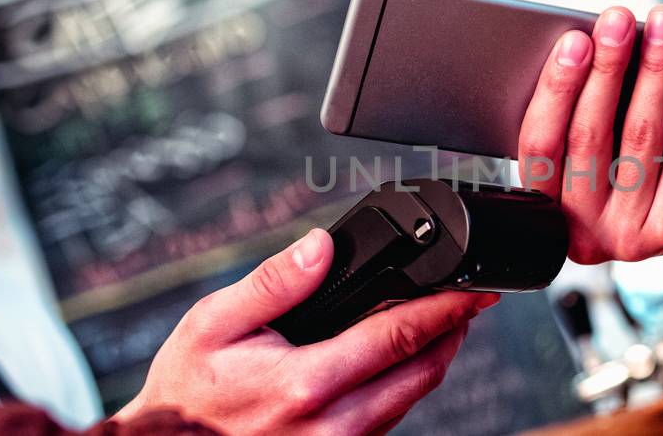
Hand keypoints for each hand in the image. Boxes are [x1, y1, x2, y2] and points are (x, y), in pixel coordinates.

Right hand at [116, 229, 496, 433]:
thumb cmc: (186, 393)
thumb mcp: (212, 323)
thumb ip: (274, 283)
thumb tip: (321, 244)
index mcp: (306, 382)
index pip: (400, 337)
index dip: (447, 310)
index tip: (476, 292)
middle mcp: (332, 424)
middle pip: (422, 374)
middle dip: (451, 335)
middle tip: (468, 304)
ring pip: (410, 401)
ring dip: (430, 362)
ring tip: (437, 326)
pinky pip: (386, 421)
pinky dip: (402, 388)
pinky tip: (395, 363)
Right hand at [517, 5, 662, 263]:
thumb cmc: (644, 166)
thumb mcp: (603, 149)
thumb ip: (585, 115)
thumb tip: (594, 46)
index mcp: (548, 208)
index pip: (539, 145)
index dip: (555, 90)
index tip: (574, 41)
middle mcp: (584, 231)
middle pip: (589, 136)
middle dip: (606, 68)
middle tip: (618, 20)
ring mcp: (631, 234)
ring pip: (640, 134)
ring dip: (654, 70)